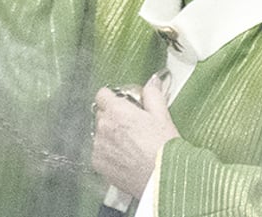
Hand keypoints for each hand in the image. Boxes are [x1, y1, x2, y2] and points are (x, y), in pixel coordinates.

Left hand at [91, 73, 180, 197]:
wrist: (162, 180)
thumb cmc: (164, 149)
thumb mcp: (162, 116)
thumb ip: (153, 95)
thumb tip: (152, 82)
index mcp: (117, 111)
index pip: (102, 94)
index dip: (113, 98)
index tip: (123, 104)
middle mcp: (103, 126)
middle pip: (101, 114)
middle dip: (114, 117)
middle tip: (132, 127)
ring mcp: (98, 146)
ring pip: (100, 134)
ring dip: (110, 136)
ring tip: (131, 145)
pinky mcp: (98, 163)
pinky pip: (99, 152)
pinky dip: (109, 153)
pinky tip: (126, 157)